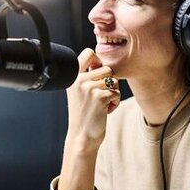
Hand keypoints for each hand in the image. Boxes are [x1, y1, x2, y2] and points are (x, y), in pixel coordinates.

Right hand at [58, 49, 120, 189]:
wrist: (82, 136)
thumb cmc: (83, 114)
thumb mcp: (78, 91)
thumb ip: (86, 76)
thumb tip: (101, 61)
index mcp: (73, 77)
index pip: (88, 53)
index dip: (98, 60)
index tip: (98, 72)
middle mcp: (79, 80)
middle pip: (107, 68)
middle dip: (109, 82)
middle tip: (101, 95)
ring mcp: (89, 88)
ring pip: (114, 80)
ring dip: (113, 92)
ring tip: (102, 103)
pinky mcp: (100, 96)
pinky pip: (117, 92)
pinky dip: (115, 102)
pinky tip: (105, 111)